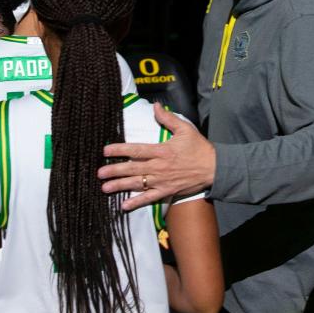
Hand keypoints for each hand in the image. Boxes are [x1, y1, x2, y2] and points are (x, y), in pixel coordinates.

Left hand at [98, 103, 215, 210]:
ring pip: (137, 184)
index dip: (120, 150)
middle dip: (114, 170)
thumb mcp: (185, 129)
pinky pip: (149, 198)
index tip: (105, 151)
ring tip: (104, 188)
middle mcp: (159, 167)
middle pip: (132, 169)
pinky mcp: (167, 191)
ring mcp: (162, 181)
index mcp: (162, 150)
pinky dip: (136, 202)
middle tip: (99, 173)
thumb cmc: (199, 148)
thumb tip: (155, 106)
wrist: (214, 168)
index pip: (136, 150)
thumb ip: (168, 118)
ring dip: (120, 186)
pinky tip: (123, 206)